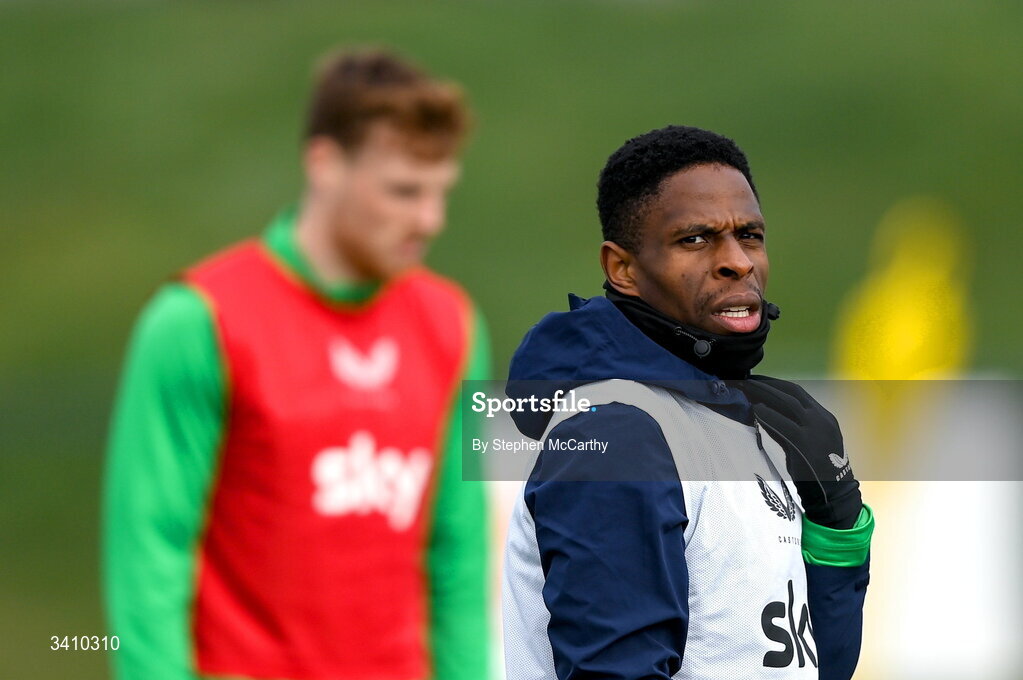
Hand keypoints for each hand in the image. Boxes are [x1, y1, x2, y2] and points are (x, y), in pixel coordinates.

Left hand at [737, 375, 861, 528]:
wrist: (833, 493)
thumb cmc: (816, 470)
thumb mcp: (804, 442)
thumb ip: (786, 427)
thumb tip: (761, 412)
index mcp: (824, 417)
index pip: (798, 393)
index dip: (776, 384)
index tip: (758, 381)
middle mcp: (822, 418)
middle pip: (792, 392)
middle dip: (768, 384)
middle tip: (747, 381)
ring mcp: (816, 428)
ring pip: (788, 402)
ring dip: (764, 393)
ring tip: (746, 389)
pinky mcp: (806, 441)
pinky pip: (783, 423)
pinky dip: (768, 414)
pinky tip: (755, 409)